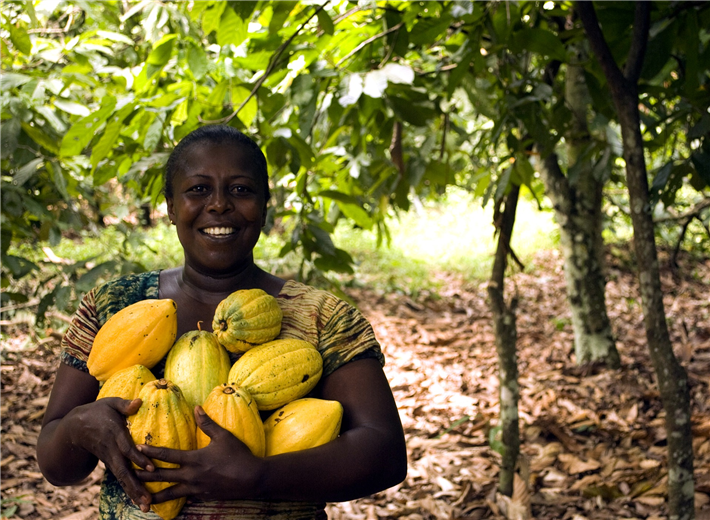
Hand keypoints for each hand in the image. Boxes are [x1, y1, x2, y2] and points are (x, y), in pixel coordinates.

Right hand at [68, 397, 153, 511]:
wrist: (73, 428)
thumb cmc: (97, 411)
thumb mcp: (109, 403)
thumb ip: (125, 404)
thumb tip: (140, 401)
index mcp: (114, 434)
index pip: (127, 448)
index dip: (138, 458)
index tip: (150, 468)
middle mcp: (111, 450)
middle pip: (124, 471)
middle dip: (136, 486)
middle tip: (147, 500)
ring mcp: (109, 459)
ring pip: (122, 478)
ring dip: (133, 492)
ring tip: (146, 506)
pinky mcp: (110, 463)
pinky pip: (120, 478)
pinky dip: (129, 489)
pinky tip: (139, 501)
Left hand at [135, 406, 262, 503]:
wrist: (253, 479)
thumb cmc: (239, 455)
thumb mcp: (224, 436)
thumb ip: (207, 423)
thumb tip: (196, 407)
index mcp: (194, 459)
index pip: (167, 455)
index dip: (151, 451)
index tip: (137, 448)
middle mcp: (192, 476)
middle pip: (163, 476)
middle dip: (145, 475)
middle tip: (129, 474)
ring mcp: (197, 489)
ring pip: (170, 493)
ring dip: (155, 495)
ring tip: (142, 498)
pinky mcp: (203, 497)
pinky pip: (185, 498)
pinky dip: (174, 500)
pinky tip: (168, 502)